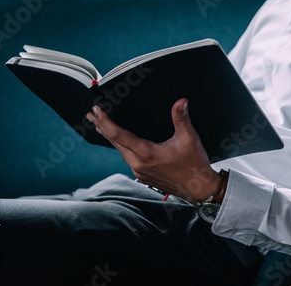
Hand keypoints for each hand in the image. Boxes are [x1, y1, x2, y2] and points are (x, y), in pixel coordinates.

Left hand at [86, 98, 220, 204]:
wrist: (198, 188)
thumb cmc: (194, 165)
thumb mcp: (189, 139)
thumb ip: (182, 118)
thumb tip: (181, 102)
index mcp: (146, 154)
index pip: (118, 135)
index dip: (105, 121)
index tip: (97, 111)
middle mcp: (138, 164)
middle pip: (115, 142)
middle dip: (102, 126)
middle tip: (91, 114)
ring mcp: (139, 172)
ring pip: (119, 151)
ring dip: (109, 137)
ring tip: (100, 126)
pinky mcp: (143, 175)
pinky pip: (127, 158)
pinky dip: (120, 147)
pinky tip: (119, 142)